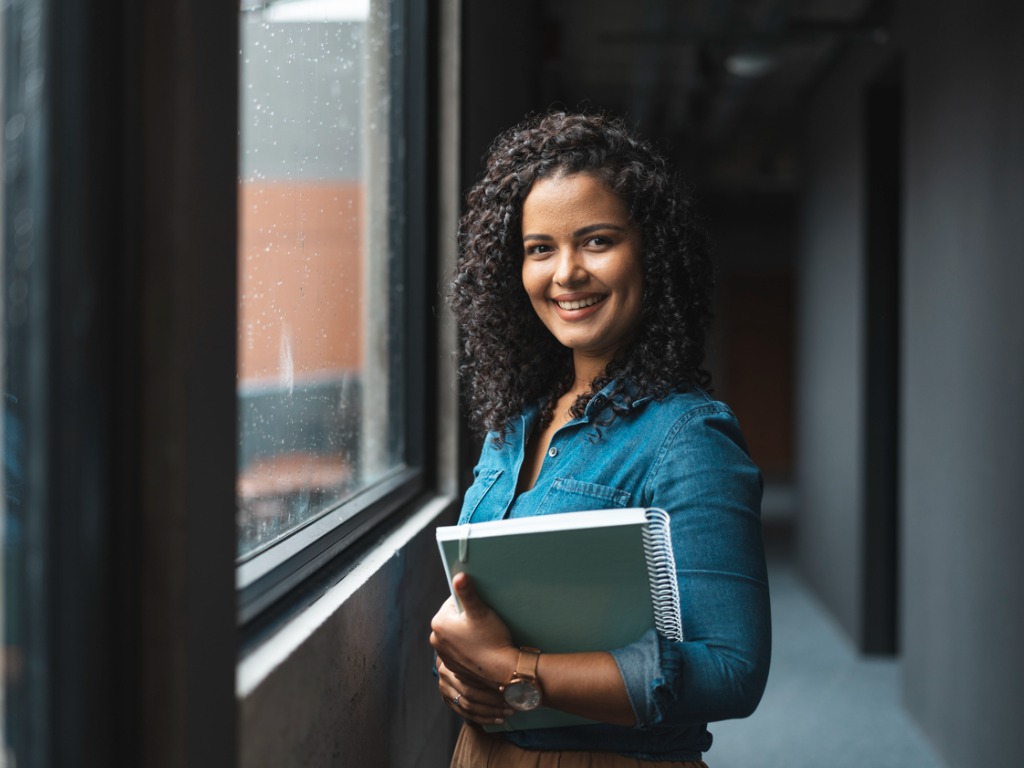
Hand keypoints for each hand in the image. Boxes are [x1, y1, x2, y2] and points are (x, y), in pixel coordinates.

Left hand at [430, 573, 518, 718]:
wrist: (502, 671)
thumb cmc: (492, 639)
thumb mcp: (480, 611)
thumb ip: (467, 592)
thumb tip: (459, 576)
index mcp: (439, 623)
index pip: (452, 602)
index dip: (468, 602)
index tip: (480, 609)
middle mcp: (436, 640)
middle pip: (454, 619)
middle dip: (466, 617)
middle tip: (484, 621)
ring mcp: (444, 655)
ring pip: (457, 634)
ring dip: (467, 632)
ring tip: (484, 635)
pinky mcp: (453, 667)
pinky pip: (460, 650)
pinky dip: (468, 647)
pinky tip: (482, 647)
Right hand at [436, 657, 513, 726]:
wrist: (450, 656)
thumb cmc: (471, 654)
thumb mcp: (476, 652)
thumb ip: (487, 660)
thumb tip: (512, 667)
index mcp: (452, 662)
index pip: (472, 677)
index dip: (491, 684)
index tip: (509, 688)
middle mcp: (446, 678)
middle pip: (470, 693)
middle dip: (493, 701)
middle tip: (511, 703)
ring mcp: (445, 691)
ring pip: (469, 707)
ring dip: (490, 712)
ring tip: (507, 712)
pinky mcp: (448, 701)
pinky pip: (467, 715)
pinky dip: (483, 719)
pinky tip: (498, 719)